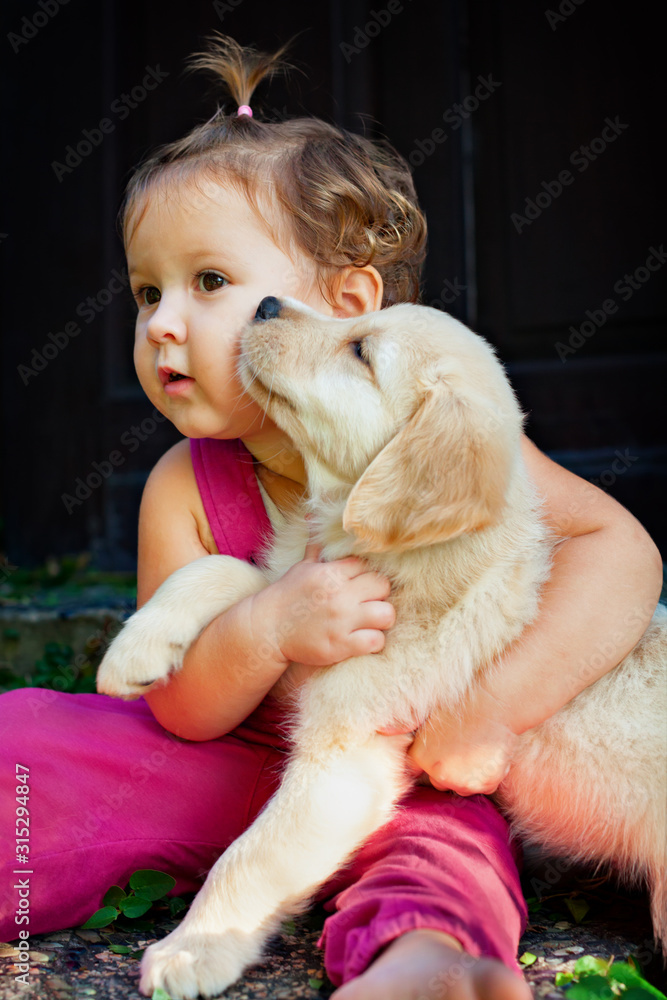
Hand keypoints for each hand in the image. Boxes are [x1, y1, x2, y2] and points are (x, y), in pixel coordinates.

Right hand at [253, 535, 394, 668]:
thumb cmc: (288, 596)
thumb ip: (316, 544)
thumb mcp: (302, 567)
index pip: (368, 565)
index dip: (367, 574)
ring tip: (370, 621)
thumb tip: (313, 515)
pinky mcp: (341, 645)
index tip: (361, 584)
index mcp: (330, 573)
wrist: (266, 629)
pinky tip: (362, 638)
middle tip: (368, 601)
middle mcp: (338, 595)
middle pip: (383, 586)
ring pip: (386, 614)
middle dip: (379, 594)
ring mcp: (341, 621)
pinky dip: (373, 641)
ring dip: (381, 618)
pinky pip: (376, 641)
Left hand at [380, 688, 519, 795]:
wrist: (492, 704)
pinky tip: (487, 755)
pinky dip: (485, 776)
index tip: (436, 754)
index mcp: (420, 757)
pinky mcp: (484, 785)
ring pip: (461, 787)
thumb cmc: (460, 704)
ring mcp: (463, 782)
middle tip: (460, 748)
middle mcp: (438, 774)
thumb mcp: (427, 717)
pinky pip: (482, 787)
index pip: (414, 772)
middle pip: (439, 781)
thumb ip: (409, 731)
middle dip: (446, 770)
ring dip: (466, 776)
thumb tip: (383, 729)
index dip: (425, 762)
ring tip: (475, 750)